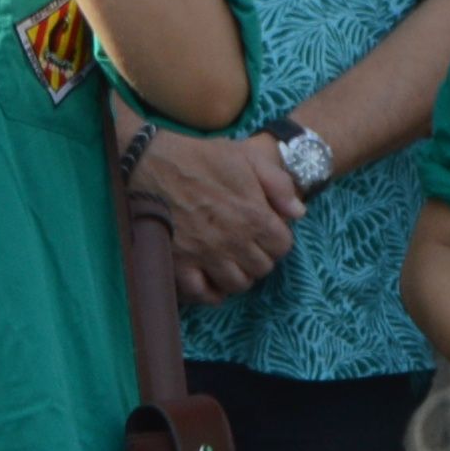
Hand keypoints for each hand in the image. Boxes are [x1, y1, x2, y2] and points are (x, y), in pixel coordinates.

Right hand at [135, 129, 305, 304]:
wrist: (150, 164)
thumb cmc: (199, 157)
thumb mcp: (246, 157)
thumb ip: (278, 184)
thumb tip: (299, 212)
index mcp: (254, 216)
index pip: (282, 247)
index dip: (277, 239)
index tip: (266, 232)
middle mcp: (234, 242)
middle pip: (262, 268)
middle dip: (259, 257)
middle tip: (247, 245)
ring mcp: (207, 256)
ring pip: (237, 284)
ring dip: (238, 275)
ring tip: (230, 261)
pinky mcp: (181, 264)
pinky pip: (204, 293)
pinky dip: (211, 291)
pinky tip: (210, 278)